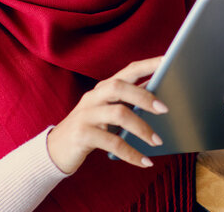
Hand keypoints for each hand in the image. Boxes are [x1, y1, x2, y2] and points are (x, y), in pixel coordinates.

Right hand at [47, 57, 168, 173]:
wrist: (55, 150)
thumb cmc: (90, 128)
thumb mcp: (108, 112)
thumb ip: (128, 102)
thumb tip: (160, 96)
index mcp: (103, 89)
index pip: (128, 71)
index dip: (148, 65)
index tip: (168, 62)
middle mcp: (93, 97)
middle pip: (119, 87)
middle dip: (144, 96)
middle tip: (165, 109)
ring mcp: (86, 115)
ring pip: (118, 114)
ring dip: (141, 128)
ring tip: (158, 141)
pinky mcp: (82, 135)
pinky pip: (112, 143)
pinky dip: (131, 153)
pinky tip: (145, 162)